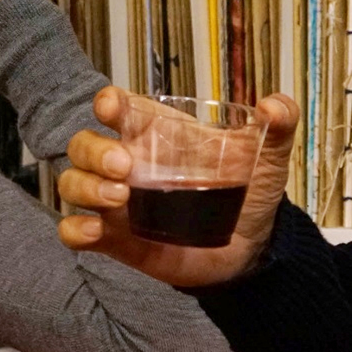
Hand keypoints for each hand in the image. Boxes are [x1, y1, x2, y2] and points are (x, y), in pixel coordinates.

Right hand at [57, 87, 299, 288]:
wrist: (253, 249)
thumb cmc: (250, 192)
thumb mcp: (267, 155)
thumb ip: (278, 124)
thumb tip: (274, 104)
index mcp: (155, 133)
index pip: (117, 107)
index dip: (107, 102)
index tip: (112, 107)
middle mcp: (128, 164)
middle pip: (83, 145)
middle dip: (94, 151)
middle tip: (125, 168)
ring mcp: (116, 203)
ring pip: (73, 183)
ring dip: (85, 187)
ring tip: (120, 199)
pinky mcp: (115, 240)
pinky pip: (75, 231)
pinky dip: (75, 229)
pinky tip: (94, 231)